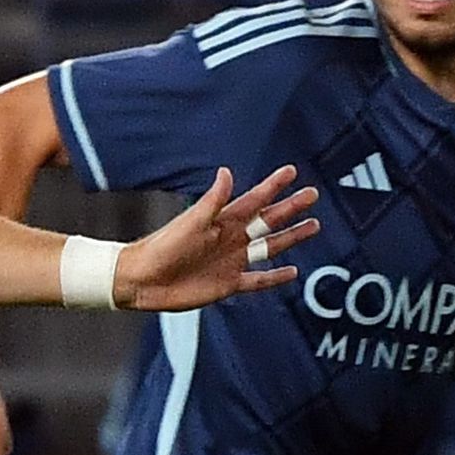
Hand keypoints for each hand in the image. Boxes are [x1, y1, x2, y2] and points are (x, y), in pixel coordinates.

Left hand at [117, 165, 316, 311]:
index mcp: (221, 220)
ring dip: (291, 237)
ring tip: (313, 225)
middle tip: (312, 194)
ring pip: (270, 247)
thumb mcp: (190, 222)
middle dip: (290, 207)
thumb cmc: (161, 247)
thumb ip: (212, 200)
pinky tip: (292, 271)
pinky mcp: (227, 283)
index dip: (273, 186)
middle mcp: (230, 238)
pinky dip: (275, 277)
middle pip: (268, 220)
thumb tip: (226, 172)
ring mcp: (231, 261)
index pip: (254, 199)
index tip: (291, 171)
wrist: (141, 280)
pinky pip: (258, 280)